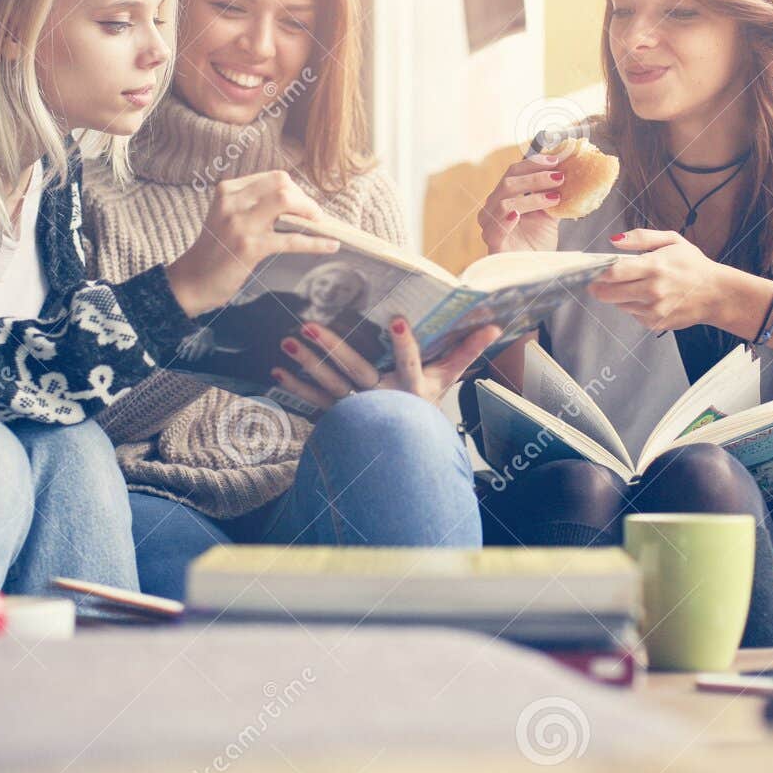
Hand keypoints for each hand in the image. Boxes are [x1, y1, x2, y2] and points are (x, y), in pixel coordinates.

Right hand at [165, 172, 338, 315]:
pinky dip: (316, 242)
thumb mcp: (228, 217)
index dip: (296, 191)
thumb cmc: (216, 251)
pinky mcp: (250, 246)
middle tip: (314, 217)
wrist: (193, 281)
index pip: (273, 177)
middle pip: (282, 183)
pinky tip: (331, 245)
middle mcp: (232, 201)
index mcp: (228, 190)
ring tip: (321, 225)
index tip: (304, 206)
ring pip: (286, 201)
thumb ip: (253, 205)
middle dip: (305, 199)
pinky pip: (291, 239)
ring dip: (311, 213)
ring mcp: (240, 223)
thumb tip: (296, 202)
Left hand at [270, 317, 501, 412]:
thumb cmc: (428, 408)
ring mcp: (360, 411)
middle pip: (357, 371)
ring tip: (287, 341)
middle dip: (333, 348)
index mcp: (413, 389)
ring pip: (331, 386)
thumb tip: (495, 325)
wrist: (408, 451)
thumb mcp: (449, 379)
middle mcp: (384, 399)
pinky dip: (297, 388)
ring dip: (307, 364)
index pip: (410, 363)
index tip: (396, 321)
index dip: (404, 345)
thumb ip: (468, 350)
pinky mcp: (342, 419)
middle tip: (308, 325)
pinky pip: (316, 403)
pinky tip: (277, 370)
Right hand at [477, 153, 564, 253]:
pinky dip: (506, 218)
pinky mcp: (492, 243)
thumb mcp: (549, 215)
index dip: (533, 163)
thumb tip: (571, 174)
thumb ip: (555, 195)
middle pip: (508, 183)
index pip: (514, 172)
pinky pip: (495, 227)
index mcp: (505, 196)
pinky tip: (518, 214)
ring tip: (554, 198)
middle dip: (535, 177)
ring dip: (531, 197)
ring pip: (504, 202)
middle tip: (559, 177)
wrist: (534, 270)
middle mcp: (493, 207)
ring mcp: (490, 225)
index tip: (556, 160)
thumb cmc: (538, 243)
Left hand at [586, 228, 728, 331]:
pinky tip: (649, 299)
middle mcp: (652, 290)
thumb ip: (641, 237)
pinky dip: (635, 307)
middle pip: (609, 293)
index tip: (592, 271)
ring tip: (636, 287)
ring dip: (620, 297)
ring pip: (620, 304)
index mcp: (654, 266)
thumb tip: (614, 240)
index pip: (613, 273)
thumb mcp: (672, 241)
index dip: (598, 273)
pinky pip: (633, 314)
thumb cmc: (693, 265)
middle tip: (597, 283)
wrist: (716, 293)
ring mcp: (654, 309)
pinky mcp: (656, 323)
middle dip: (599, 288)